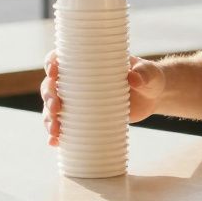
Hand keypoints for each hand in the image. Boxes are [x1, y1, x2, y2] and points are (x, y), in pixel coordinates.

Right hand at [41, 51, 164, 146]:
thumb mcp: (149, 74)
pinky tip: (55, 142)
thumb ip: (144, 74)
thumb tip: (134, 79)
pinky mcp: (84, 117)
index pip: (62, 58)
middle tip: (55, 108)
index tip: (53, 72)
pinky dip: (57, 134)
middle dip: (48, 96)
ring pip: (53, 107)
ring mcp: (79, 100)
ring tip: (55, 131)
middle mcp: (78, 80)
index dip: (51, 62)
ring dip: (48, 118)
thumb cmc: (149, 78)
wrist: (153, 98)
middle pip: (52, 85)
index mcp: (88, 62)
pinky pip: (65, 125)